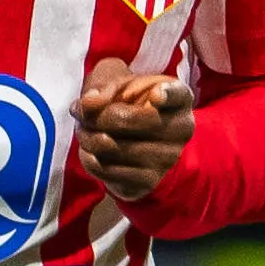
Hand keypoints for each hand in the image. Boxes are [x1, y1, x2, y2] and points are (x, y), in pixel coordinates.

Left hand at [77, 56, 194, 201]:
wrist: (135, 142)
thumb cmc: (129, 104)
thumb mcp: (118, 84)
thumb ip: (103, 87)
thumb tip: (88, 103)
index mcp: (179, 98)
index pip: (177, 94)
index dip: (166, 95)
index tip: (156, 96)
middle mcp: (180, 129)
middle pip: (128, 120)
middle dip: (97, 117)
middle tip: (84, 115)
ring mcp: (167, 158)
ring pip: (114, 147)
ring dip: (88, 138)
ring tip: (83, 131)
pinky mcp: (148, 181)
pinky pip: (107, 170)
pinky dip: (89, 158)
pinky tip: (88, 150)